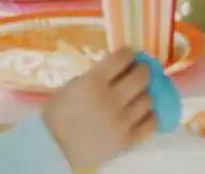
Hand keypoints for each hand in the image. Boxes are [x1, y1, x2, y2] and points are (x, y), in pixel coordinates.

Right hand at [42, 48, 157, 168]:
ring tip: (137, 96)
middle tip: (138, 73)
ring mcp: (121, 122)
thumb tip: (121, 68)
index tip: (128, 56)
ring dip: (144, 94)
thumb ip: (97, 75)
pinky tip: (141, 113)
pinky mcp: (127, 141)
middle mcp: (110, 100)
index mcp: (93, 82)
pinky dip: (149, 115)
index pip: (123, 57)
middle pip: (142, 76)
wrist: (53, 149)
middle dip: (142, 70)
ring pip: (148, 99)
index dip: (128, 54)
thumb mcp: (73, 85)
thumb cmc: (59, 115)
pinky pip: (151, 123)